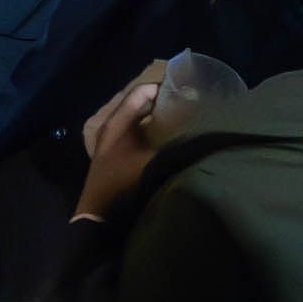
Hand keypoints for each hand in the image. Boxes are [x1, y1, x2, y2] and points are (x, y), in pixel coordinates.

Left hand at [76, 66, 180, 219]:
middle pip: (139, 105)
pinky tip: (171, 138)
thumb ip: (176, 147)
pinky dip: (153, 131)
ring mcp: (114, 141)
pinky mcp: (118, 154)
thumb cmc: (122, 185)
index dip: (161, 87)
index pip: (139, 93)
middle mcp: (113, 127)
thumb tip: (202, 135)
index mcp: (117, 123)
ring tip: (185, 116)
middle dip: (163, 101)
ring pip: (139, 120)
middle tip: (190, 101)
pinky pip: (138, 133)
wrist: (100, 214)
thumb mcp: (152, 164)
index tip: (185, 88)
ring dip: (159, 117)